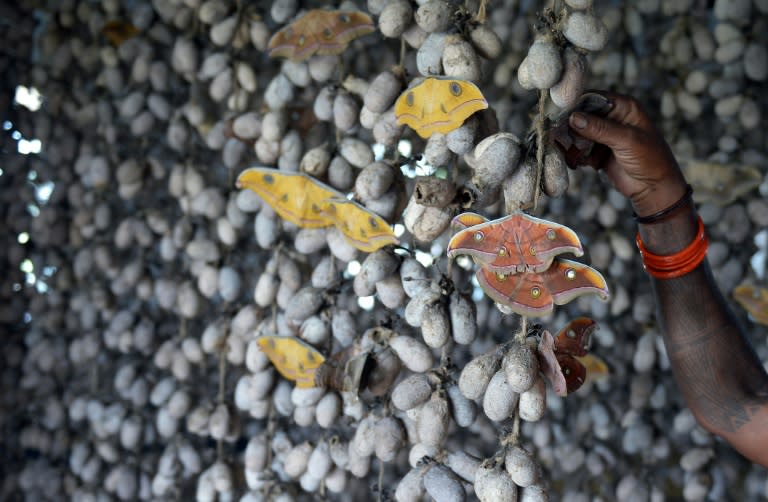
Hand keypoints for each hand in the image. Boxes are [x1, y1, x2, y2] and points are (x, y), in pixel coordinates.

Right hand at [566, 92, 688, 217]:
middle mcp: (611, 118)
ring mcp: (603, 135)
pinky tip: (574, 163)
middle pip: (581, 116)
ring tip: (567, 153)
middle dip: (569, 127)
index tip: (558, 114)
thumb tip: (573, 118)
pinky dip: (574, 156)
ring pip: (577, 134)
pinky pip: (578, 149)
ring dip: (570, 143)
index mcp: (623, 107)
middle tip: (558, 137)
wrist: (653, 189)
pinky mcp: (596, 152)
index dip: (575, 105)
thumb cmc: (650, 159)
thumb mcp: (627, 140)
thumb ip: (600, 128)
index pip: (593, 98)